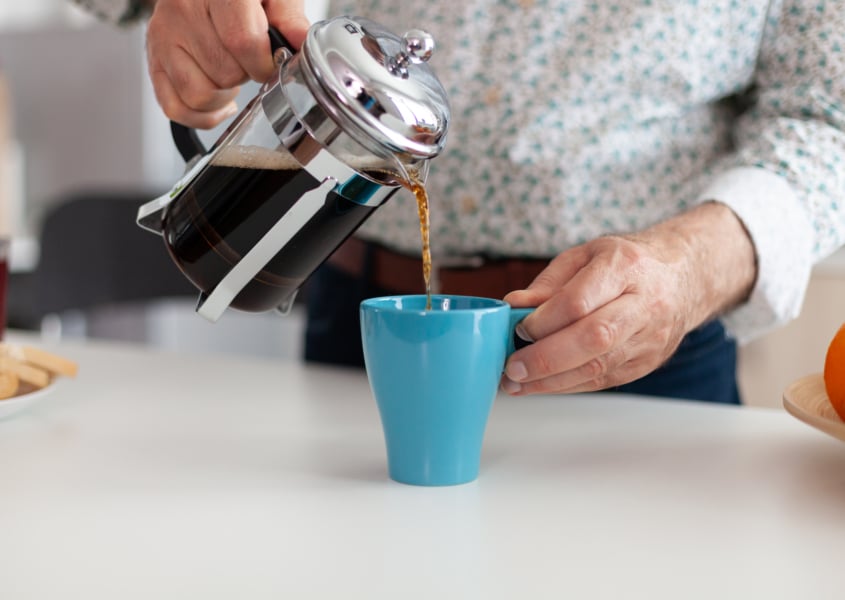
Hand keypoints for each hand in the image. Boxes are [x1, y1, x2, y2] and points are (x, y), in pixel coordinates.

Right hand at [146, 0, 309, 128]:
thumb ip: (289, 18)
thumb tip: (302, 44)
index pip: (241, 42)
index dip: (264, 64)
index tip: (272, 63)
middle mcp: (183, 9)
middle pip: (223, 72)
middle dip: (246, 76)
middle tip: (249, 60)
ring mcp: (163, 35)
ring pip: (198, 94)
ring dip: (224, 96)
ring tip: (232, 75)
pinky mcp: (153, 59)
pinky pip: (175, 107)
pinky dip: (202, 115)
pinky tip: (218, 101)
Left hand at [501, 202, 755, 394]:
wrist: (682, 277)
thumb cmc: (626, 264)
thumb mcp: (585, 256)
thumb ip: (548, 283)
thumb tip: (514, 305)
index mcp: (624, 267)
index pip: (580, 301)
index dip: (545, 321)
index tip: (519, 329)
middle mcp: (643, 304)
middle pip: (594, 338)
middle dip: (546, 358)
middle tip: (512, 368)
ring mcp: (649, 338)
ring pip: (599, 367)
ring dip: (551, 381)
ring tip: (515, 384)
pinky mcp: (647, 362)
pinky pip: (603, 380)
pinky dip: (567, 385)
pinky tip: (541, 385)